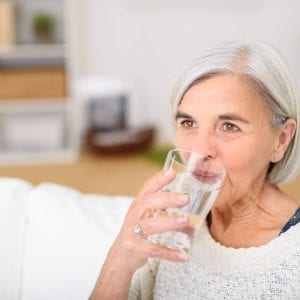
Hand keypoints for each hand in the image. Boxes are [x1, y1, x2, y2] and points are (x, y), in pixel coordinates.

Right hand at [89, 169, 189, 299]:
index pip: (148, 188)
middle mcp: (134, 215)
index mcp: (139, 204)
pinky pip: (153, 250)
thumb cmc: (139, 231)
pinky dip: (168, 253)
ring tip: (186, 220)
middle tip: (186, 198)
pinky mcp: (135, 248)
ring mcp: (133, 232)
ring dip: (168, 222)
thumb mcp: (147, 216)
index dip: (159, 179)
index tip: (172, 172)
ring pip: (150, 225)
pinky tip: (183, 256)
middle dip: (167, 199)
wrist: (121, 255)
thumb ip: (166, 212)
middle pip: (148, 203)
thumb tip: (195, 217)